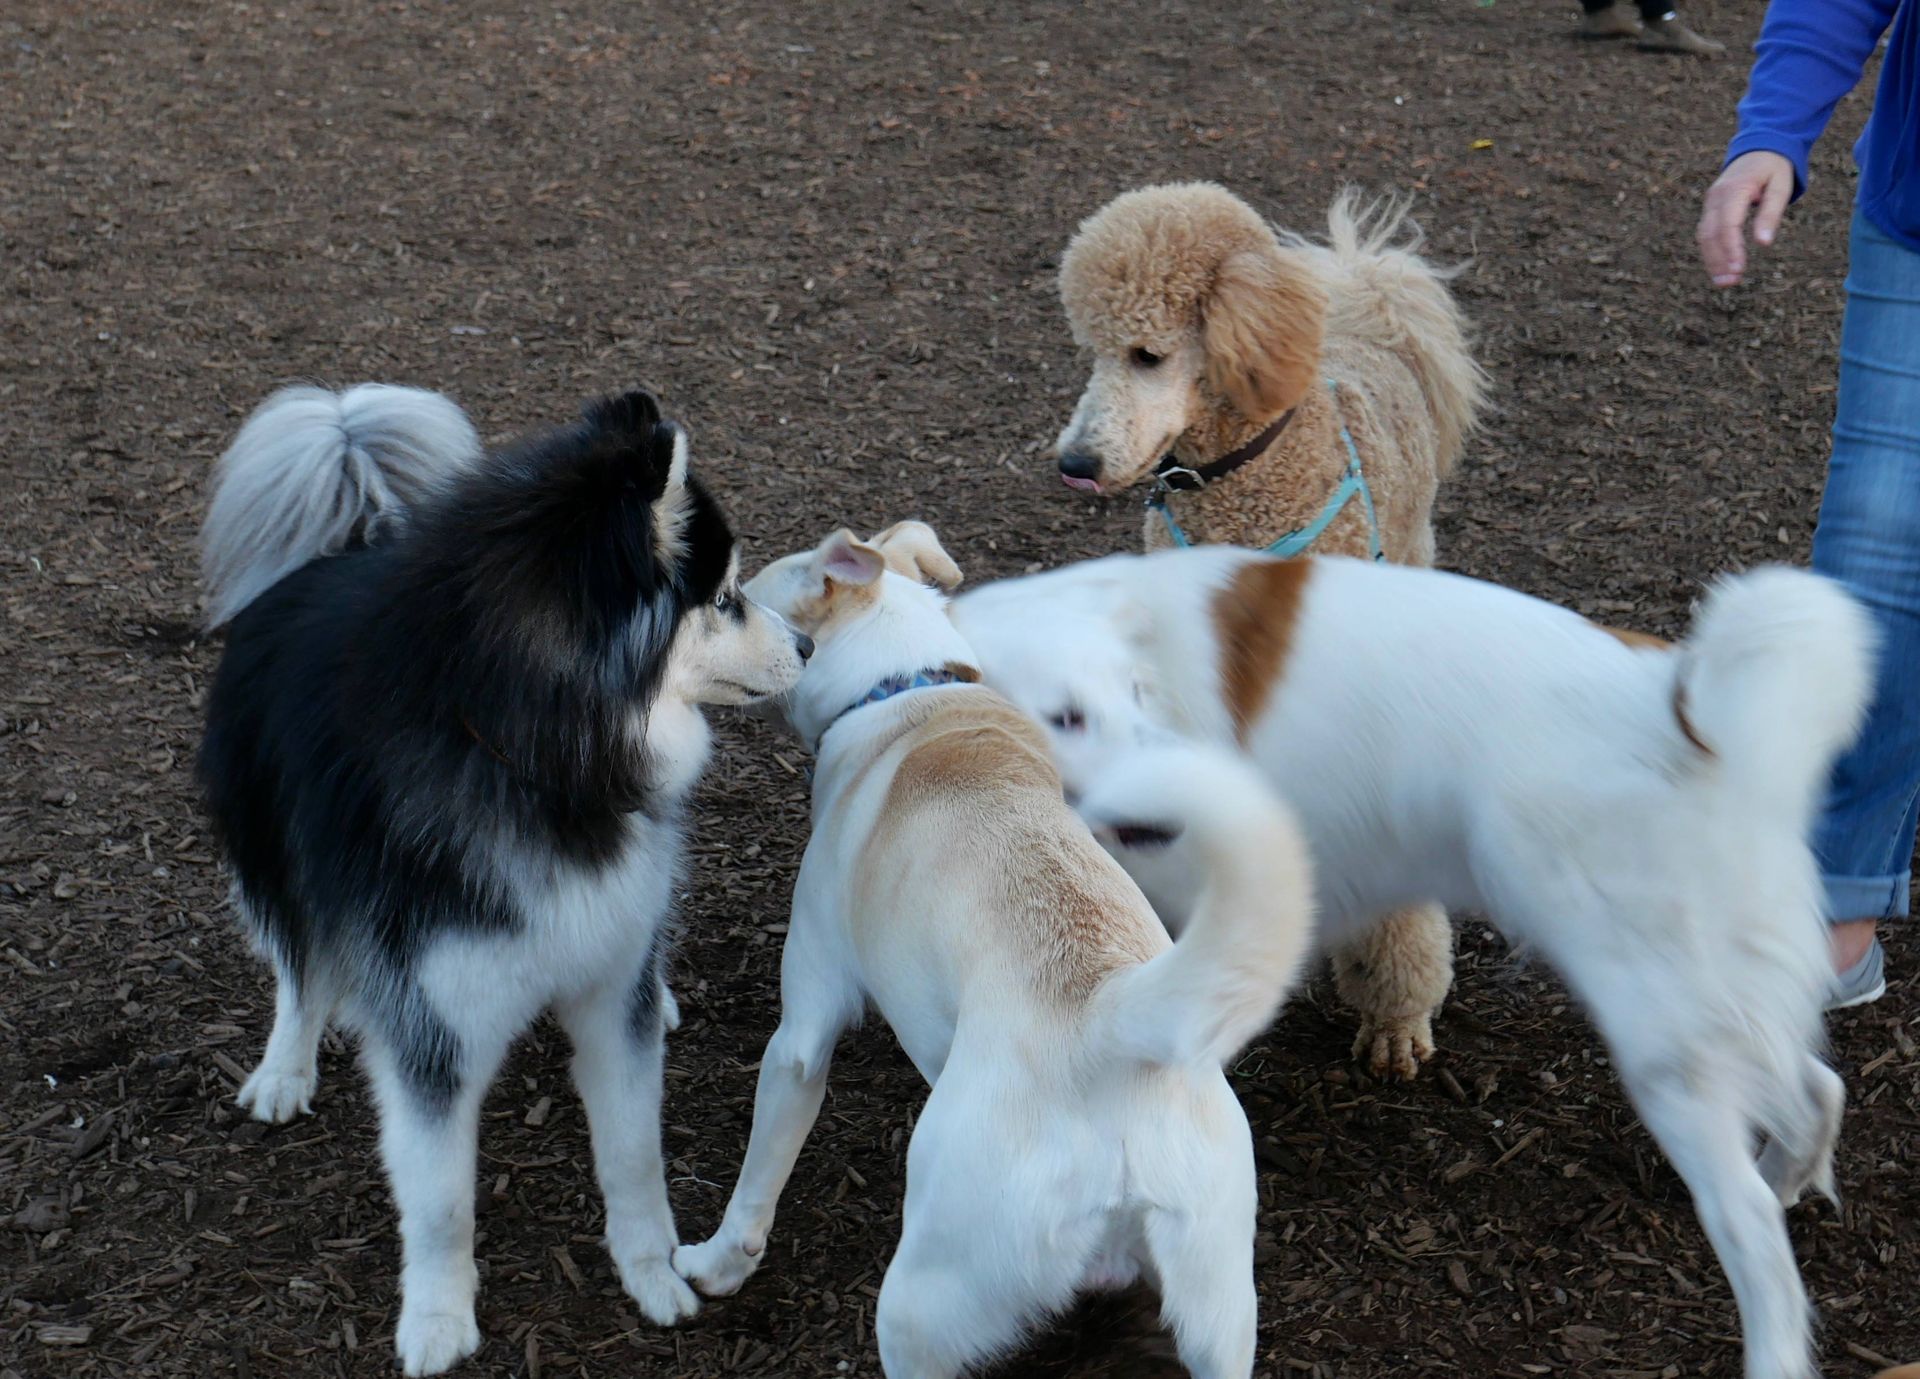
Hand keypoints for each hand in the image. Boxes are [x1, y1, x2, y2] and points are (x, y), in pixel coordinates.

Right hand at [1697, 150, 1795, 287]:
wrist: (1760, 148)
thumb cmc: (1774, 169)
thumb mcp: (1780, 187)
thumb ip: (1771, 214)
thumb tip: (1763, 244)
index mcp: (1734, 190)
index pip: (1727, 225)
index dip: (1731, 249)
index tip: (1738, 270)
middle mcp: (1715, 198)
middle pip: (1710, 234)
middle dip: (1718, 260)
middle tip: (1730, 283)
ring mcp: (1709, 203)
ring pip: (1704, 237)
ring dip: (1712, 261)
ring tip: (1724, 282)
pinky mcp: (1710, 209)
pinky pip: (1706, 234)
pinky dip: (1711, 252)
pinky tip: (1720, 268)